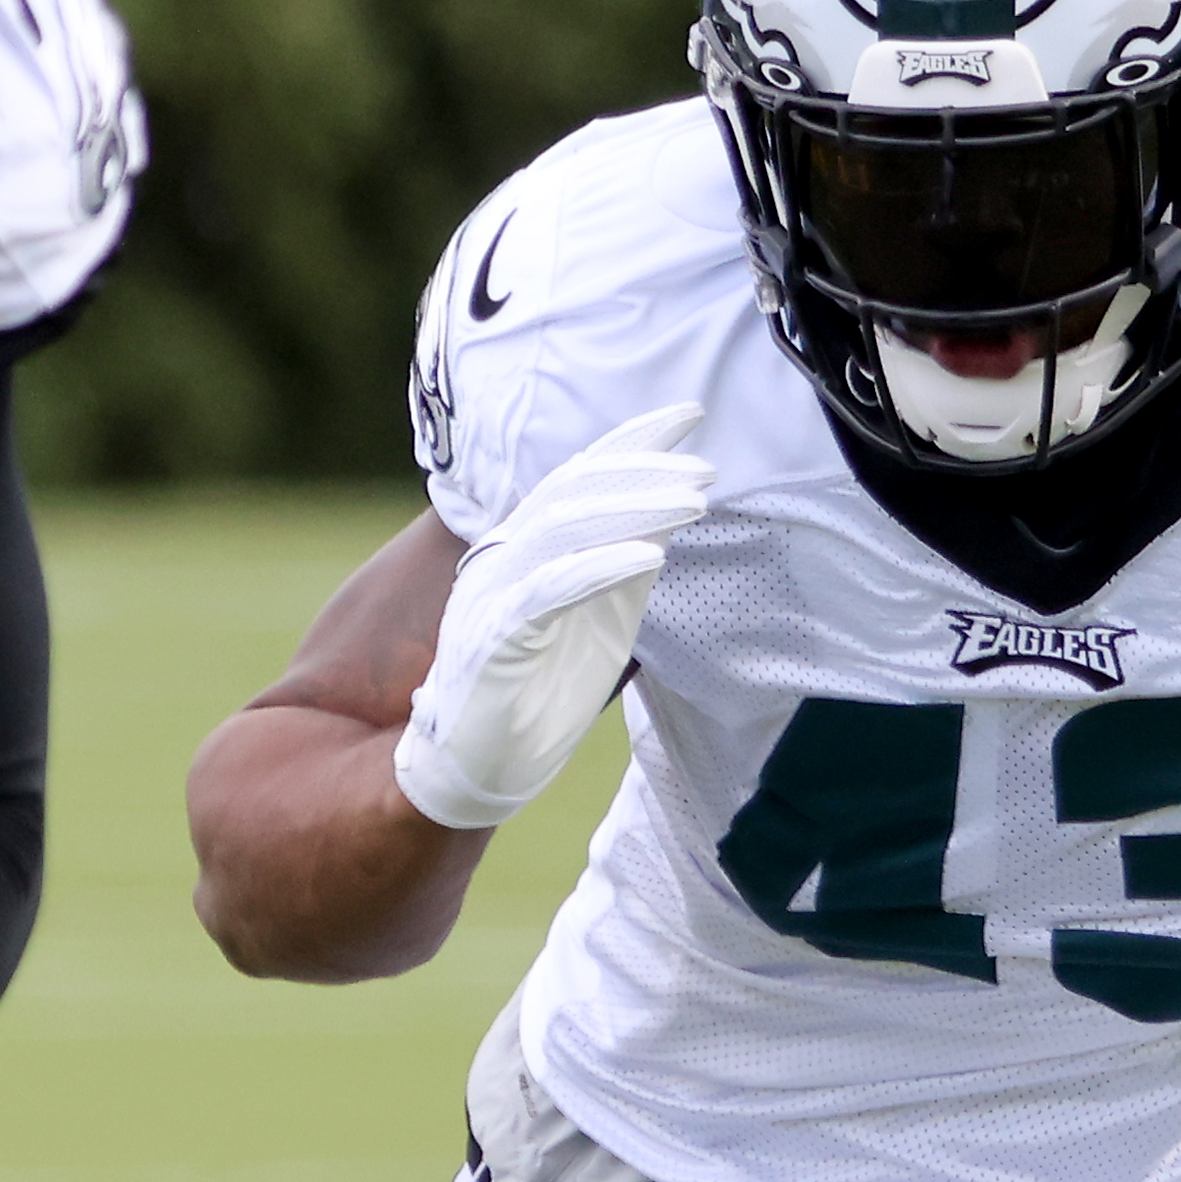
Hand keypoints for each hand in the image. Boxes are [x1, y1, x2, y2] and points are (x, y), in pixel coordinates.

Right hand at [389, 402, 710, 832]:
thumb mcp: (600, 616)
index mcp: (526, 545)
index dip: (632, 440)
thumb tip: (671, 510)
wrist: (475, 766)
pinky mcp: (494, 637)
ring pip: (564, 528)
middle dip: (644, 470)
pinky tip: (648, 555)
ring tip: (694, 501)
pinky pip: (548, 589)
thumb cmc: (538, 693)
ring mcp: (493, 593)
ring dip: (635, 509)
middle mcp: (504, 556)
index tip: (689, 415)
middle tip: (705, 468)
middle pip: (574, 490)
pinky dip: (599, 567)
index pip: (579, 475)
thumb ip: (626, 563)